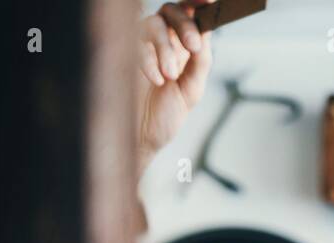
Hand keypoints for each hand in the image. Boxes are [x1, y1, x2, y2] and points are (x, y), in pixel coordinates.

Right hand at [136, 1, 215, 172]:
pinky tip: (156, 80)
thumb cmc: (167, 114)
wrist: (143, 137)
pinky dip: (147, 59)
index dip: (200, 2)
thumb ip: (201, 62)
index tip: (210, 1)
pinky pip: (134, 41)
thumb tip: (205, 36)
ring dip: (165, 47)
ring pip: (153, 22)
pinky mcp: (124, 52)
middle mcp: (165, 40)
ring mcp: (143, 44)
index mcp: (185, 46)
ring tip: (170, 76)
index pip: (193, 14)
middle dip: (185, 25)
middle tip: (193, 46)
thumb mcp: (192, 90)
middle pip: (172, 10)